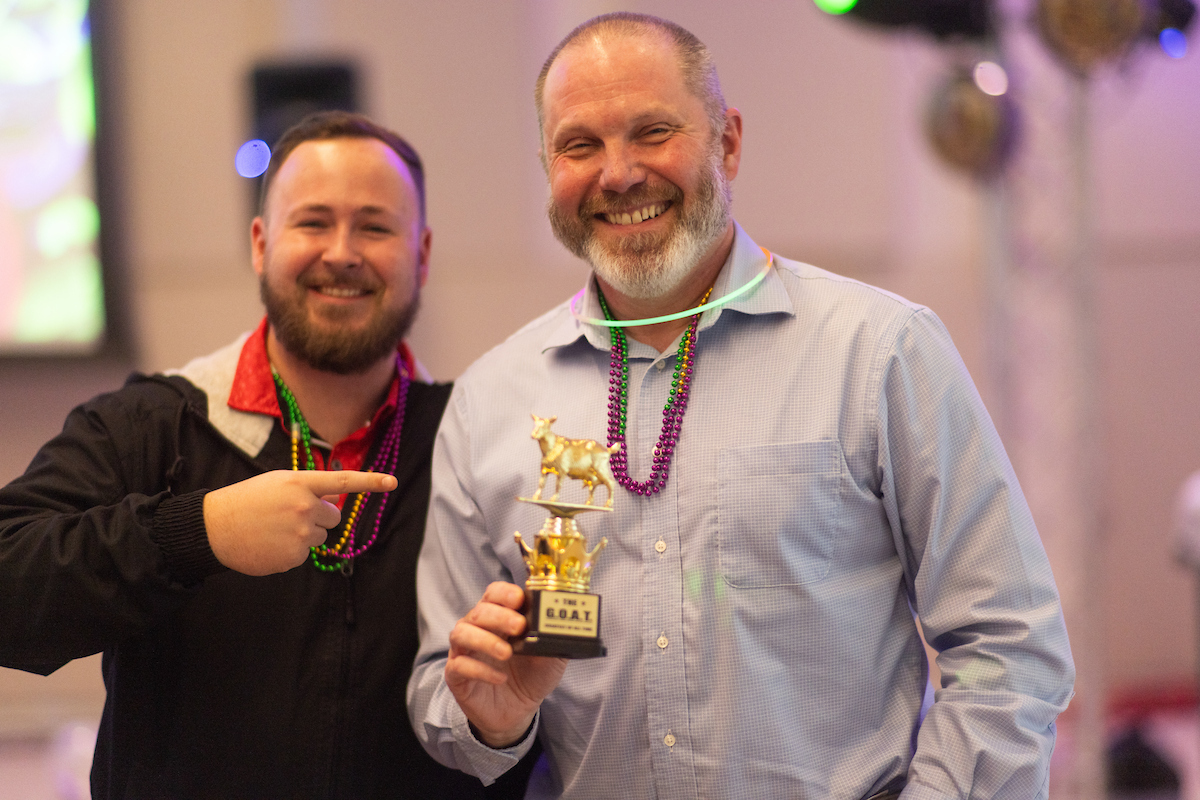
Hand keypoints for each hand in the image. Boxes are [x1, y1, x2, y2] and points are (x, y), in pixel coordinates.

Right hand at [203, 470, 397, 575]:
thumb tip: (335, 500)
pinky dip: (291, 551)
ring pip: (320, 537)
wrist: (214, 528)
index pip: (343, 481)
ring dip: (304, 534)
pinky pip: (305, 554)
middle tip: (288, 515)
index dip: (371, 482)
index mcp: (300, 483)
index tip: (392, 482)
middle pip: (333, 517)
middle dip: (318, 517)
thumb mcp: (277, 484)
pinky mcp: (294, 556)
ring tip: (274, 529)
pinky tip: (270, 544)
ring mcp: (300, 533)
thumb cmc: (247, 501)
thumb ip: (308, 489)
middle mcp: (304, 507)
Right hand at [446, 581, 567, 746]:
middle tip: (519, 626)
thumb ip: (555, 638)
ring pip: (461, 634)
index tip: (519, 599)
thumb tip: (564, 622)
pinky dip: (479, 670)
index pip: (494, 594)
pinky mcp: (456, 675)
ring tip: (506, 653)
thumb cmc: (533, 675)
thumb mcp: (551, 656)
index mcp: (499, 617)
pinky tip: (500, 678)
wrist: (520, 711)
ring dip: (485, 640)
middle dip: (499, 616)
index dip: (504, 593)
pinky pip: (458, 666)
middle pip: (478, 611)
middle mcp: (477, 629)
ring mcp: (464, 651)